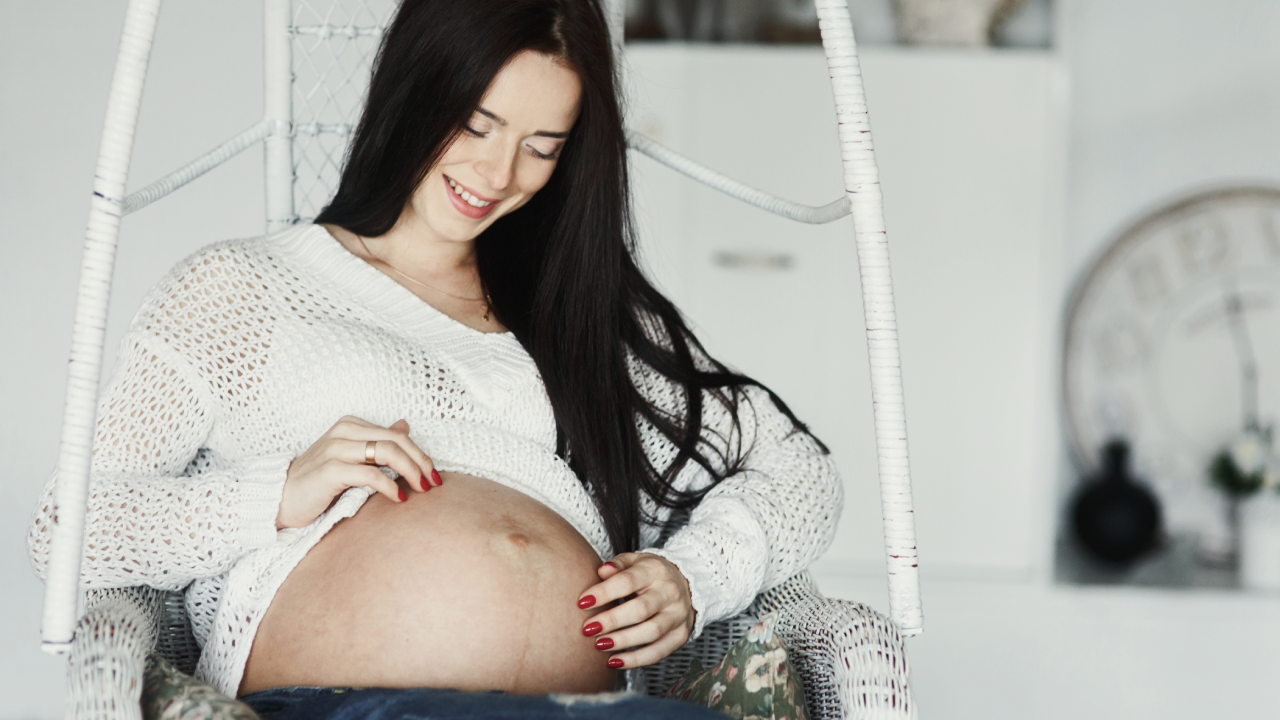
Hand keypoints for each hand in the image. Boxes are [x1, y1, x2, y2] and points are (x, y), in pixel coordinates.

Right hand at [276, 416, 441, 528]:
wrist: (279, 498)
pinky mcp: (330, 470)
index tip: (433, 474)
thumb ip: (375, 441)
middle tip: (434, 482)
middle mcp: (344, 431)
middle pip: (396, 441)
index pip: (397, 435)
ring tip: (421, 489)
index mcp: (351, 425)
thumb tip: (404, 425)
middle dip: (420, 462)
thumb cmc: (317, 481)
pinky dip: (390, 486)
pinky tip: (399, 498)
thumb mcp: (350, 457)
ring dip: (411, 472)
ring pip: (387, 452)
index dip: (420, 454)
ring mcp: (336, 449)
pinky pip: (370, 474)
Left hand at [576, 552, 695, 668]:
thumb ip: (618, 565)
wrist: (688, 584)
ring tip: (599, 645)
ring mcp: (677, 615)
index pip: (628, 581)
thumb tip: (601, 571)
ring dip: (622, 641)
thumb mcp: (635, 560)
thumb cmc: (651, 574)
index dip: (604, 593)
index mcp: (656, 570)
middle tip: (588, 629)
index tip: (582, 602)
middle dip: (611, 621)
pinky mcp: (680, 635)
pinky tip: (614, 661)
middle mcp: (670, 592)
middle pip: (640, 610)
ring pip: (651, 632)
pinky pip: (658, 652)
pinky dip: (635, 659)